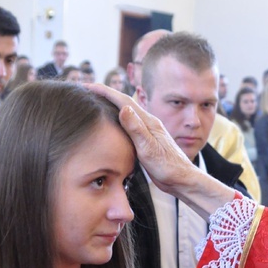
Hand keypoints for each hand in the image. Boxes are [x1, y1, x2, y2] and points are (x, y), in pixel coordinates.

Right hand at [87, 83, 235, 218]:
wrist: (182, 180)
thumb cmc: (168, 167)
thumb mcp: (149, 149)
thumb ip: (136, 129)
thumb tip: (124, 108)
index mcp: (149, 122)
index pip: (123, 101)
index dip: (104, 91)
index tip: (86, 86)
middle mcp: (148, 123)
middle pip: (123, 104)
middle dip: (105, 95)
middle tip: (85, 92)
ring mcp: (148, 133)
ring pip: (126, 115)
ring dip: (110, 107)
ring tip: (94, 104)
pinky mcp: (146, 143)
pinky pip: (129, 127)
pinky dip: (117, 121)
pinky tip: (111, 126)